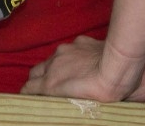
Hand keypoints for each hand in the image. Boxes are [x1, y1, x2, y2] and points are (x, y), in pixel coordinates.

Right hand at [21, 35, 141, 101]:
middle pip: (35, 71)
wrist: (118, 68)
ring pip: (52, 59)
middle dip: (36, 80)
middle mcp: (53, 63)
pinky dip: (72, 56)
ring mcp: (66, 49)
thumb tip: (57, 99)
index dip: (27, 94)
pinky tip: (84, 62)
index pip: (28, 88)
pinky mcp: (80, 41)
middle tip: (45, 89)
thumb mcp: (76, 103)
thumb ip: (60, 98)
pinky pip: (70, 49)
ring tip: (67, 75)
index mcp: (50, 82)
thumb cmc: (101, 93)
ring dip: (54, 67)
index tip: (30, 99)